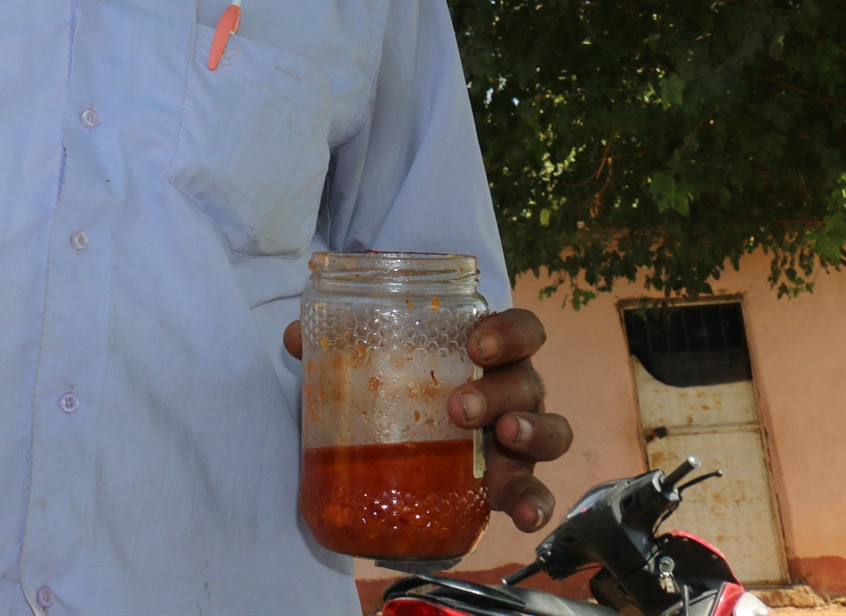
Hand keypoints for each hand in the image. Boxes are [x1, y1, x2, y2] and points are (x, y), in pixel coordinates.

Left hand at [283, 308, 573, 531]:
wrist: (417, 433)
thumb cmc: (407, 384)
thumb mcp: (376, 362)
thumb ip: (338, 345)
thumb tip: (295, 336)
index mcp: (489, 352)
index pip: (521, 329)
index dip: (509, 332)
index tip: (476, 344)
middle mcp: (514, 390)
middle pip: (527, 382)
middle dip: (498, 393)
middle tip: (458, 407)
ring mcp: (519, 435)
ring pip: (550, 430)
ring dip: (530, 432)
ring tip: (502, 438)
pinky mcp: (513, 480)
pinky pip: (539, 492)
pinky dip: (537, 503)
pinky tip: (524, 516)